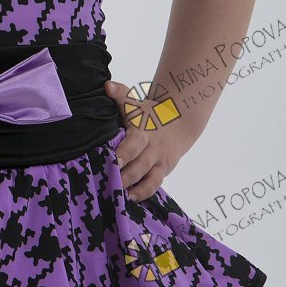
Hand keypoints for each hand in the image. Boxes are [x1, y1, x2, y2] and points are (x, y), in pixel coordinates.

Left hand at [105, 80, 190, 202]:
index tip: (114, 159)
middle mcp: (151, 148)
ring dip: (135, 188)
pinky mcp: (162, 171)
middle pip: (140, 165)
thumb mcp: (135, 102)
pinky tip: (130, 200)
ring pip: (148, 178)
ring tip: (120, 197)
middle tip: (111, 183)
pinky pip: (154, 185)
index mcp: (143, 131)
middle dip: (126, 175)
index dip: (125, 152)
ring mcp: (158, 161)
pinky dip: (144, 193)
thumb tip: (106, 86)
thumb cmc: (148, 113)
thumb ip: (120, 94)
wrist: (179, 121)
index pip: (134, 143)